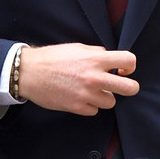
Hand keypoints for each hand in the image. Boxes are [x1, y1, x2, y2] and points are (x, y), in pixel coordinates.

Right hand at [18, 43, 137, 115]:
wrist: (29, 73)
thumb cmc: (51, 58)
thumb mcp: (76, 48)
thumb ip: (96, 53)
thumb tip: (110, 60)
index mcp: (94, 59)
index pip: (128, 60)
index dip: (130, 66)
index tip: (124, 69)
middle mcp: (94, 77)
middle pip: (129, 88)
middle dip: (129, 87)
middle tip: (121, 85)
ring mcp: (86, 94)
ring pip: (111, 102)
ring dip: (104, 96)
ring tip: (92, 90)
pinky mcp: (77, 107)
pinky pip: (94, 110)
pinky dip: (89, 105)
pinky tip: (79, 96)